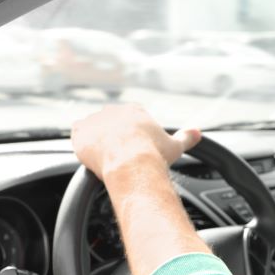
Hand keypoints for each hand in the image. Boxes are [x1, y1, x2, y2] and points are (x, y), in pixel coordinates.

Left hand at [71, 104, 200, 179]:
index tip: (134, 149)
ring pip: (93, 127)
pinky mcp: (79, 132)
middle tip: (119, 156)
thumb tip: (198, 132)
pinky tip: (88, 154)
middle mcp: (113, 111)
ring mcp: (95, 120)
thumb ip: (186, 137)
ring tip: (103, 157)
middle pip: (111, 123)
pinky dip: (81, 142)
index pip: (130, 119)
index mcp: (135, 111)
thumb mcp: (174, 146)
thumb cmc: (154, 155)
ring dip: (96, 139)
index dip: (131, 135)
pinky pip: (76, 133)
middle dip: (113, 137)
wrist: (131, 163)